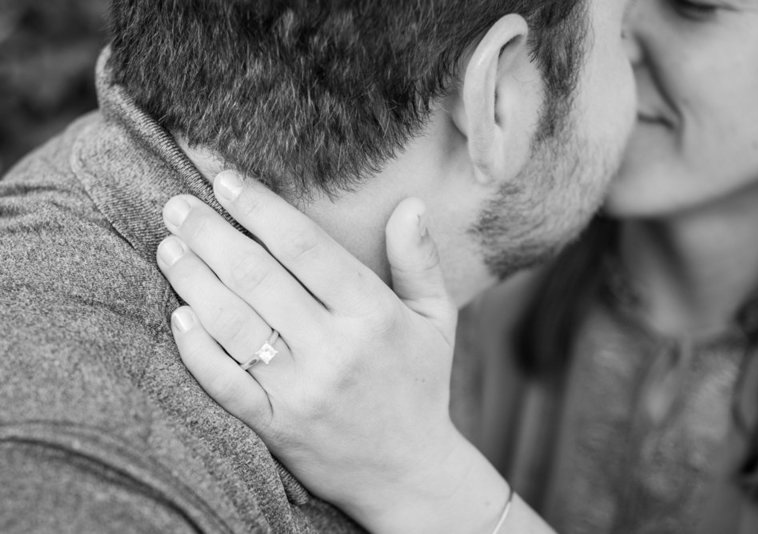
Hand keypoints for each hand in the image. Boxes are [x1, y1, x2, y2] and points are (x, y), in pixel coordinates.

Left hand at [157, 171, 483, 530]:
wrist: (409, 473)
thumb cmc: (420, 385)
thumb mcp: (437, 319)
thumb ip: (420, 261)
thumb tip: (410, 203)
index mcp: (372, 313)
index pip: (304, 246)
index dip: (260, 207)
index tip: (225, 180)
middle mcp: (335, 349)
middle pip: (258, 277)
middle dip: (210, 233)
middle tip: (177, 204)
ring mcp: (301, 391)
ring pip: (234, 323)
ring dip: (193, 280)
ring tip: (168, 246)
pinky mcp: (276, 427)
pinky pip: (224, 383)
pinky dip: (195, 348)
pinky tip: (177, 315)